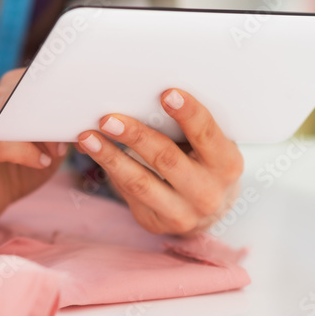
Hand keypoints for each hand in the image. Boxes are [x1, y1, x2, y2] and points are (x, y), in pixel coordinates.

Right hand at [0, 68, 67, 225]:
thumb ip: (60, 127)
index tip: (80, 102)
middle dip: (52, 110)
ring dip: (41, 133)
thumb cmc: (18, 167)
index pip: (29, 76)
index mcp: (4, 96)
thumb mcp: (46, 145)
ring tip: (58, 151)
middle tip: (73, 129)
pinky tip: (42, 162)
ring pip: (10, 115)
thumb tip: (88, 117)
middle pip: (21, 93)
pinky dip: (26, 153)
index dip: (56, 85)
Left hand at [75, 89, 242, 234]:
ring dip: (110, 156)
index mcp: (226, 164)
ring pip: (139, 182)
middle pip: (166, 159)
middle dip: (135, 136)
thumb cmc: (204, 162)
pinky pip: (127, 193)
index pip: (207, 134)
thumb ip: (186, 127)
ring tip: (88, 137)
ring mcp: (182, 213)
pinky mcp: (155, 222)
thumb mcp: (208, 146)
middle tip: (108, 119)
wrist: (208, 210)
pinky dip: (108, 169)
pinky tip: (93, 151)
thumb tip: (140, 98)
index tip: (167, 93)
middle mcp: (207, 193)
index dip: (188, 113)